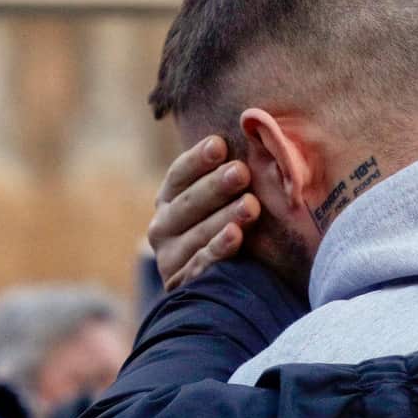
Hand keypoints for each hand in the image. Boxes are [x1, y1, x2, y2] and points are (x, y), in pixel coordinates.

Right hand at [148, 135, 259, 289]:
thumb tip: (254, 130)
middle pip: (187, 203)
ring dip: (224, 217)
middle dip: (215, 186)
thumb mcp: (227, 201)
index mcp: (170, 200)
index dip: (197, 160)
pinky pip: (202, 264)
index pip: (179, 175)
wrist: (231, 287)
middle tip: (241, 171)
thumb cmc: (233, 230)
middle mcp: (163, 227)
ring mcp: (170, 257)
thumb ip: (232, 175)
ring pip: (197, 233)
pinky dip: (218, 250)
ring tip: (250, 204)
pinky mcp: (182, 283)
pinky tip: (235, 236)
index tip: (220, 144)